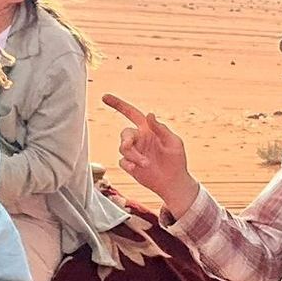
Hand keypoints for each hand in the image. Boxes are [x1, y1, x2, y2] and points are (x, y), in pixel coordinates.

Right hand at [102, 94, 199, 210]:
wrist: (173, 182)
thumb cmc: (176, 160)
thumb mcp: (173, 142)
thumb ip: (160, 129)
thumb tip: (149, 115)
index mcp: (149, 130)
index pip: (132, 114)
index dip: (118, 105)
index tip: (105, 97)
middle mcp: (140, 139)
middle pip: (124, 133)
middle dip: (126, 140)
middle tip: (129, 147)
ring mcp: (134, 152)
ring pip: (123, 148)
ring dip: (133, 155)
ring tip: (146, 164)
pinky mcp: (130, 165)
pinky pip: (122, 161)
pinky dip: (128, 164)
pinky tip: (136, 169)